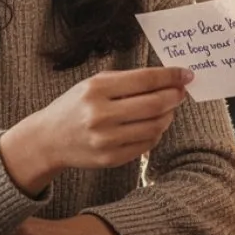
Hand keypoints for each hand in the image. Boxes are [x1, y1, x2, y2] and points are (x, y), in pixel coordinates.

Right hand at [0, 67, 191, 194]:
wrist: (48, 139)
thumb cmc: (76, 105)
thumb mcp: (93, 83)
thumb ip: (127, 80)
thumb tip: (167, 78)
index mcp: (97, 89)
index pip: (145, 80)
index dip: (170, 77)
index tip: (186, 75)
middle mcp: (100, 115)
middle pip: (154, 105)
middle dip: (174, 97)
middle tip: (181, 92)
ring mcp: (105, 140)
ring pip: (154, 127)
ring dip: (168, 116)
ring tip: (167, 109)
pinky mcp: (110, 159)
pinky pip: (146, 145)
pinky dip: (155, 133)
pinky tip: (153, 125)